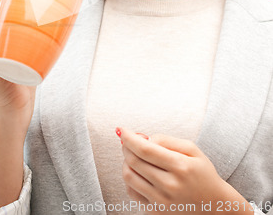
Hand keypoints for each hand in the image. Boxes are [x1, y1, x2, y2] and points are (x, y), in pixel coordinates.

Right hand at [0, 6, 35, 130]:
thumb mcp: (17, 47)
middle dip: (9, 23)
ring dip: (11, 36)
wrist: (17, 105)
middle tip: (26, 39)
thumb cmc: (21, 74)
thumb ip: (15, 29)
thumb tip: (30, 7)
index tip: (24, 26)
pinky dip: (5, 48)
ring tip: (22, 50)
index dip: (6, 15)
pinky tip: (12, 57)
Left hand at [118, 127, 252, 213]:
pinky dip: (130, 178)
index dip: (129, 137)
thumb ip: (166, 140)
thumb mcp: (192, 149)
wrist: (215, 206)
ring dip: (126, 162)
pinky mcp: (156, 212)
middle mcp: (170, 185)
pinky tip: (138, 172)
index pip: (145, 149)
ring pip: (129, 176)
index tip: (121, 130)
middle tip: (128, 140)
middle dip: (126, 146)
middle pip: (134, 161)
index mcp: (180, 166)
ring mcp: (161, 201)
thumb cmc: (202, 173)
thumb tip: (143, 138)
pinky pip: (132, 192)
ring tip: (134, 156)